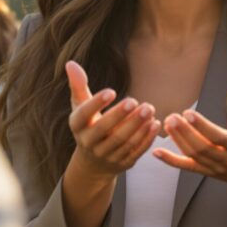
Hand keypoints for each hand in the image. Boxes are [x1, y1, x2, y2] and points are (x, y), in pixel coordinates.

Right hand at [65, 61, 160, 180]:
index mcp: (78, 127)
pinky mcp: (122, 163)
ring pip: (123, 141)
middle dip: (121, 116)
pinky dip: (146, 139)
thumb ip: (78, 85)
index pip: (83, 116)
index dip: (96, 104)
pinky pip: (135, 151)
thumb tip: (70, 63)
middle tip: (136, 101)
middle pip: (105, 130)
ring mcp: (106, 156)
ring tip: (149, 109)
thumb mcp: (80, 106)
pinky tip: (155, 124)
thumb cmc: (88, 125)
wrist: (93, 163)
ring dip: (137, 126)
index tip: (112, 91)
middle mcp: (89, 143)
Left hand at [154, 76, 226, 192]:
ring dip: (177, 140)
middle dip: (185, 133)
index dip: (203, 127)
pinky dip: (171, 161)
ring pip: (193, 156)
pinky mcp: (208, 172)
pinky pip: (187, 167)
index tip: (188, 113)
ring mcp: (217, 168)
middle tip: (171, 116)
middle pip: (202, 148)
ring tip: (167, 122)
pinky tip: (156, 151)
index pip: (220, 137)